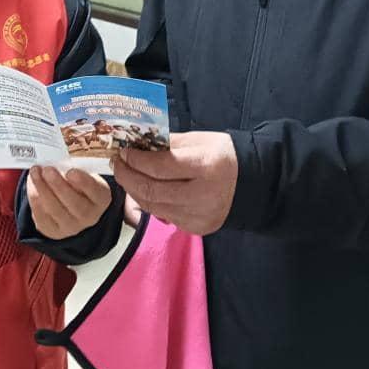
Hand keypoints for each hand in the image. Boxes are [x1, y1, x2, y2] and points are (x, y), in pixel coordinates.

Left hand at [27, 165, 112, 239]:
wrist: (73, 206)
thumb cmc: (79, 184)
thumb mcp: (84, 173)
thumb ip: (75, 167)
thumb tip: (58, 159)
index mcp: (101, 198)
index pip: (95, 191)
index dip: (83, 182)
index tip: (71, 171)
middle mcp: (89, 216)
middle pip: (73, 203)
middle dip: (58, 185)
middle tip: (47, 170)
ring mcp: (71, 227)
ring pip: (55, 209)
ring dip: (42, 189)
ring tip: (35, 172)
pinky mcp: (54, 231)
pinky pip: (41, 216)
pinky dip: (34, 199)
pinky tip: (32, 184)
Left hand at [112, 132, 238, 235]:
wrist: (251, 184)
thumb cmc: (223, 156)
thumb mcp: (198, 140)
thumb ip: (168, 143)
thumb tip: (136, 145)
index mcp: (206, 166)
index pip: (161, 166)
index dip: (136, 160)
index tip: (123, 152)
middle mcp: (204, 196)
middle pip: (152, 190)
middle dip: (128, 177)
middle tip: (117, 164)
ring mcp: (200, 216)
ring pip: (154, 206)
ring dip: (134, 191)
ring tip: (126, 176)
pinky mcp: (197, 228)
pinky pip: (164, 216)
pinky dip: (150, 202)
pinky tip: (143, 190)